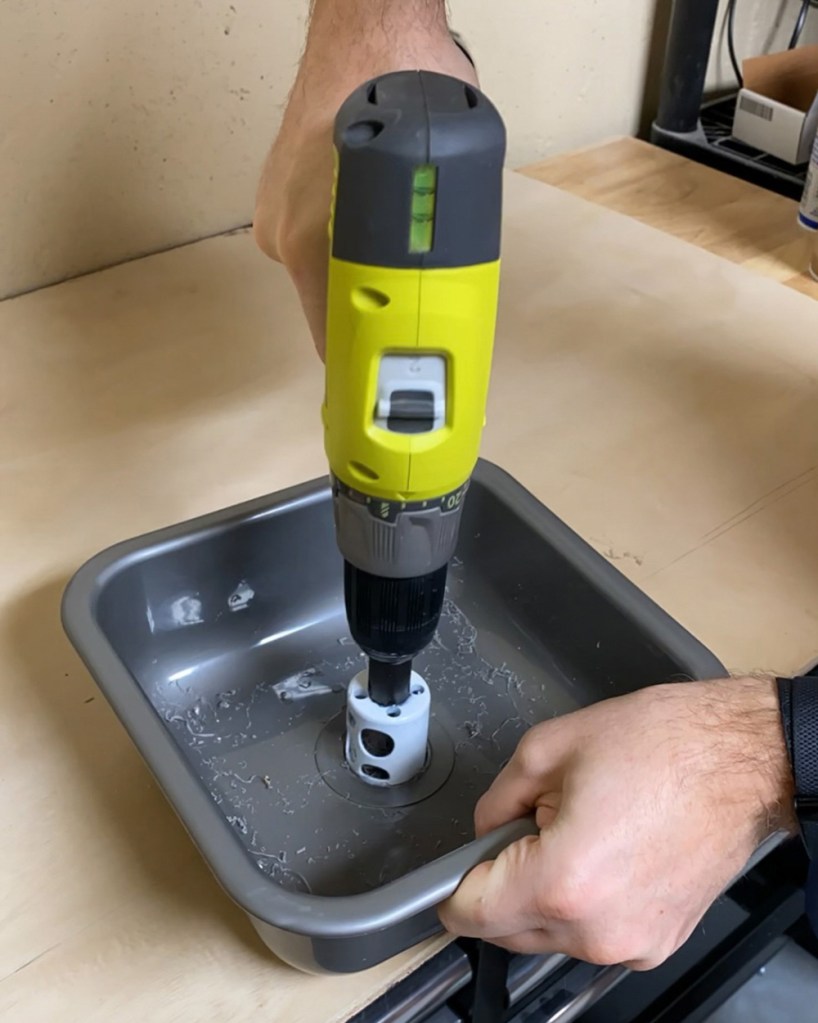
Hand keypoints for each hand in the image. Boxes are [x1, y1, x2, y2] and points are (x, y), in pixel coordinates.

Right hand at [253, 1, 476, 356]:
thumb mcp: (442, 177)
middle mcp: (280, 233)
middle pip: (332, 305)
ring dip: (364, 272)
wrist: (366, 22)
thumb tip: (445, 299)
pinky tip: (377, 214)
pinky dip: (349, 238)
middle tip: (417, 312)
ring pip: (327, 270)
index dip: (366, 367)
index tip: (387, 392)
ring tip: (401, 245)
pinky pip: (319, 236)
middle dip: (375, 311)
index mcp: (307, 241)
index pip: (332, 336)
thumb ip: (434, 247)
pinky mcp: (279, 190)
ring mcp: (275, 209)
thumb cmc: (405, 85)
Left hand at [439, 677, 794, 969]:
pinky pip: (592, 933)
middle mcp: (597, 929)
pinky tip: (605, 852)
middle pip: (507, 930)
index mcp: (563, 882)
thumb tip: (483, 832)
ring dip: (542, 894)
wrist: (739, 759)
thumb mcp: (548, 749)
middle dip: (500, 885)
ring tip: (576, 832)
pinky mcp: (656, 942)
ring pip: (550, 935)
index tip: (449, 874)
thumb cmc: (664, 746)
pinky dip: (583, 903)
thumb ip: (495, 801)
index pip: (472, 913)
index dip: (451, 888)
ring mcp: (632, 943)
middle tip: (525, 829)